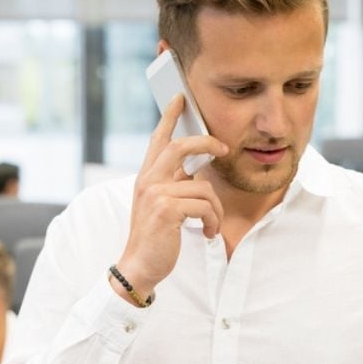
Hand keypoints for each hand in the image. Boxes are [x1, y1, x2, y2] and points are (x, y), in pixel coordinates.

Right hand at [115, 93, 227, 297]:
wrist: (139, 266)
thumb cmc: (155, 237)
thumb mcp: (161, 205)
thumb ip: (174, 184)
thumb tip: (196, 170)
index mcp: (146, 177)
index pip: (158, 139)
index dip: (170, 116)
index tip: (180, 97)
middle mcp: (148, 180)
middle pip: (181, 147)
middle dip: (206, 143)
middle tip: (223, 149)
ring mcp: (156, 194)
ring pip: (202, 186)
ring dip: (214, 209)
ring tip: (210, 225)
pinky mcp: (167, 210)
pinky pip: (204, 206)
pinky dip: (211, 221)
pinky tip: (206, 233)